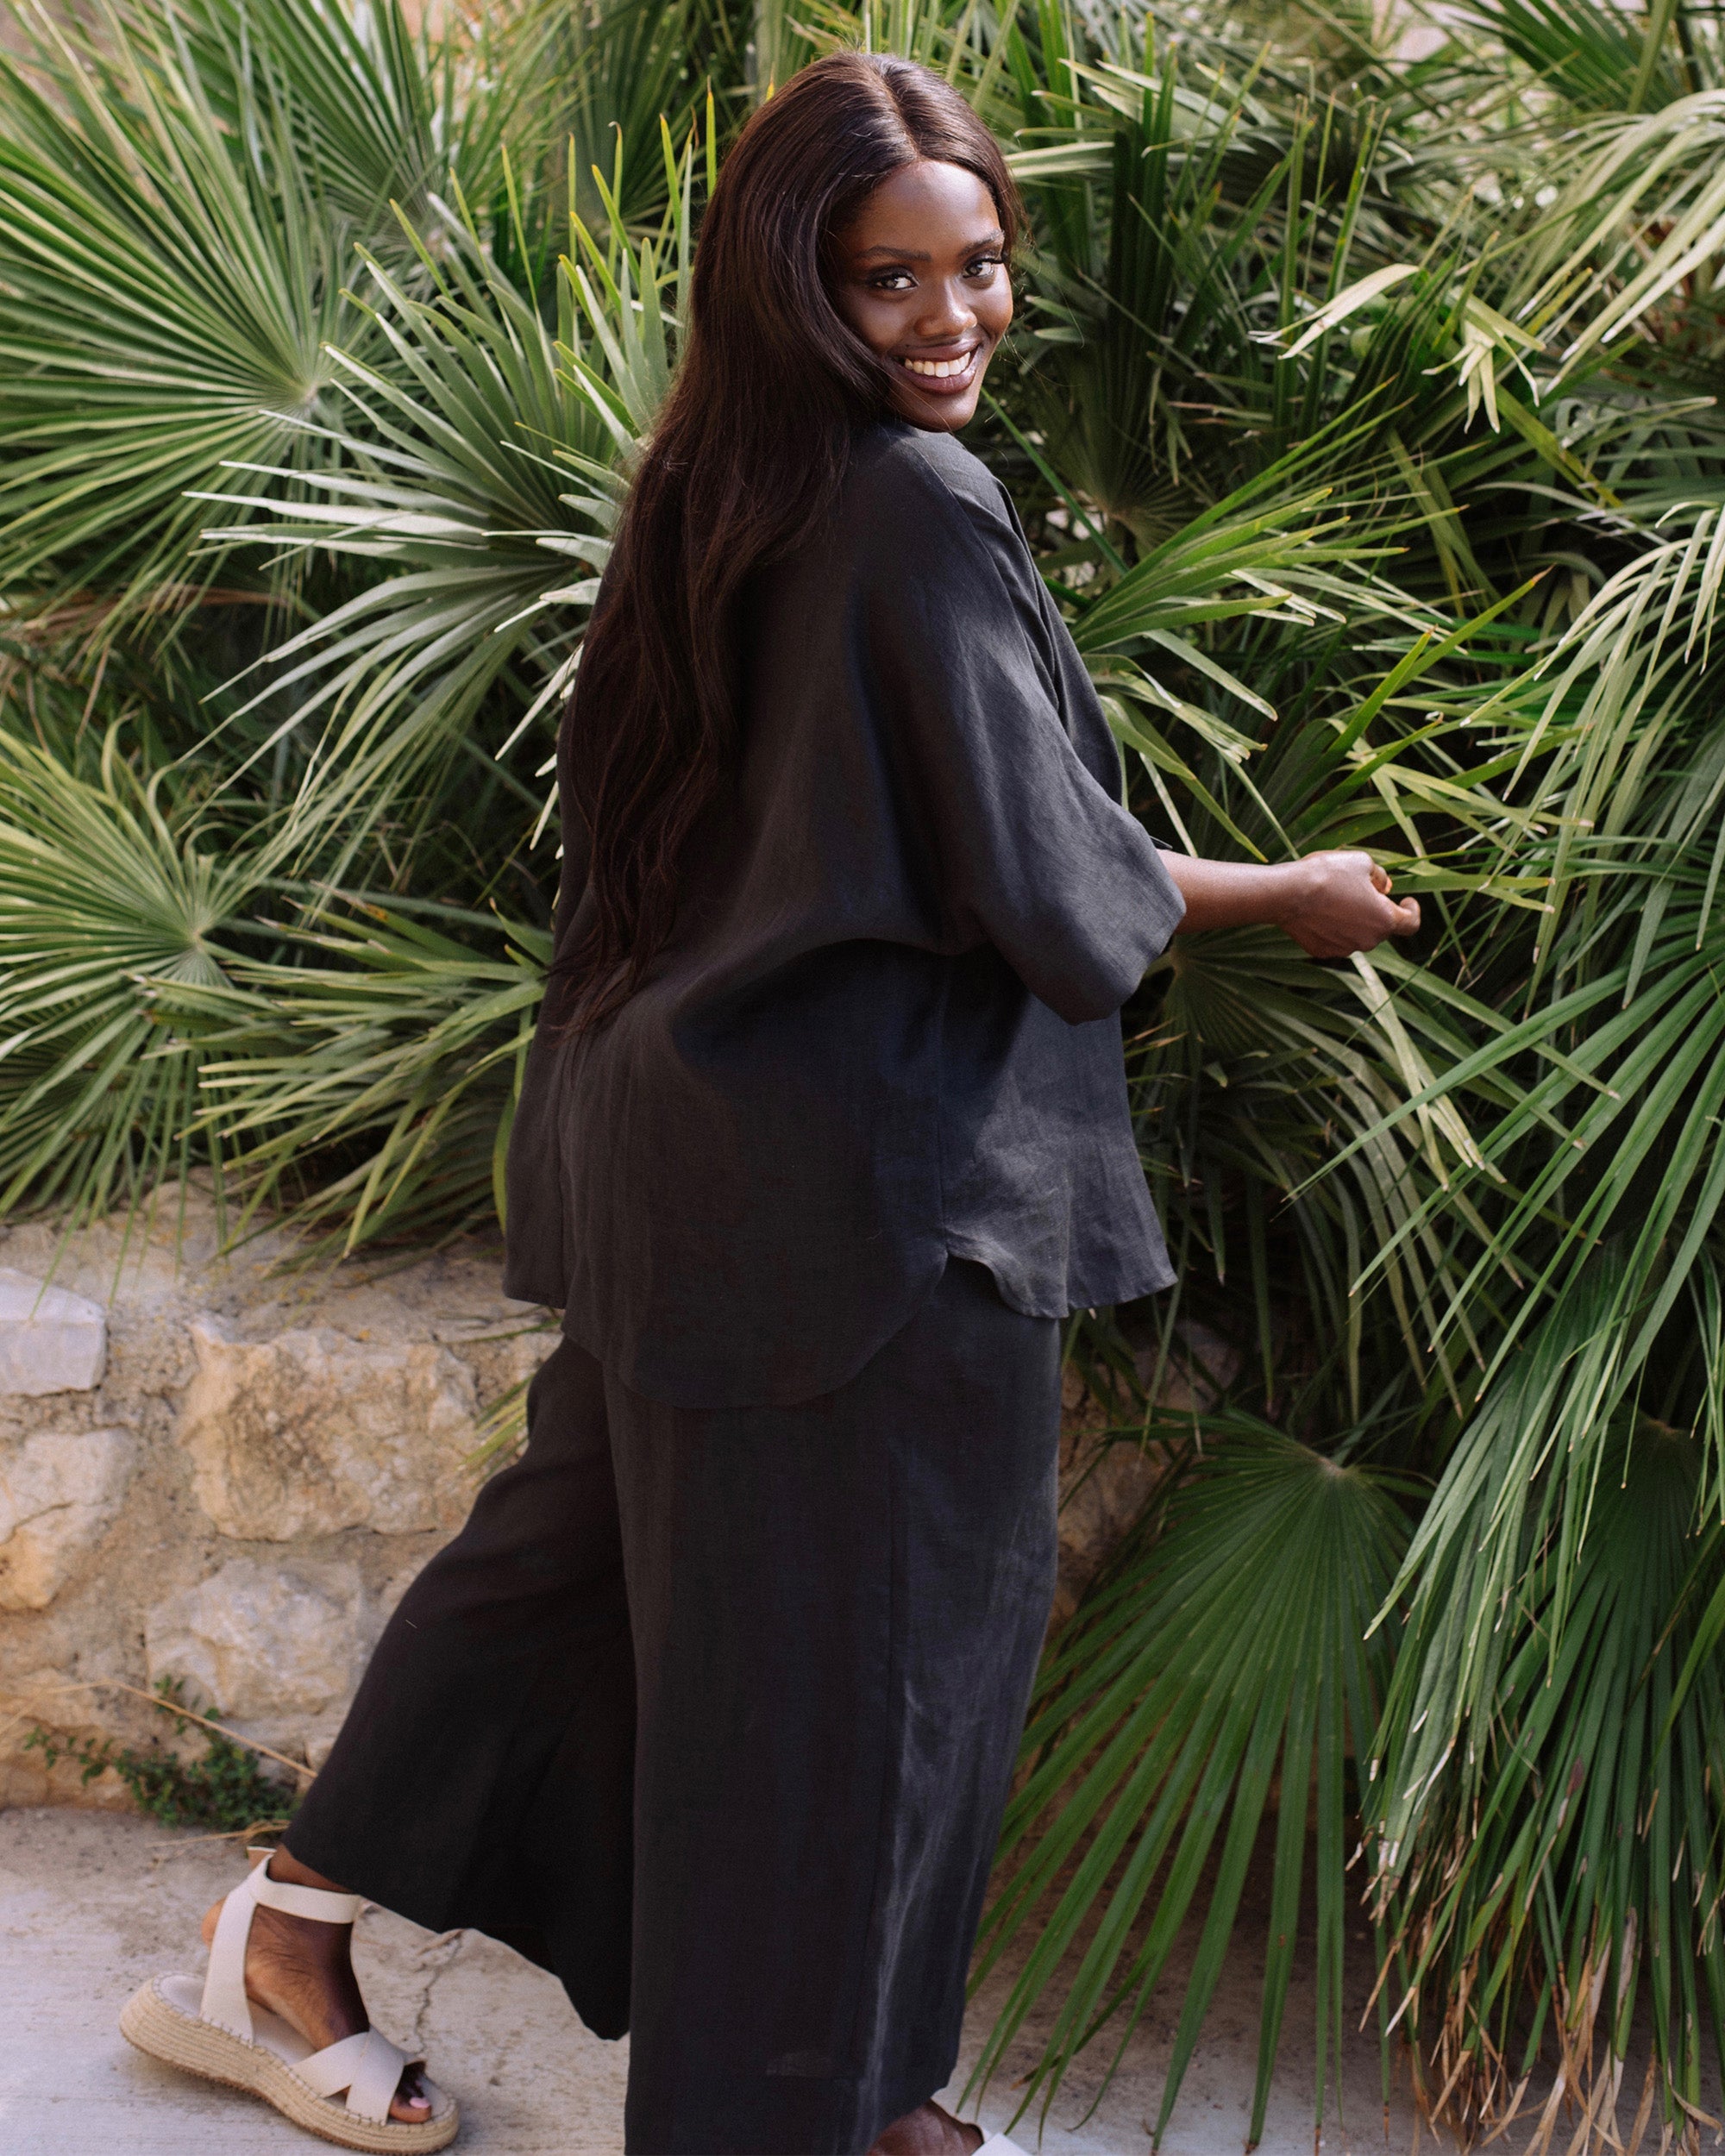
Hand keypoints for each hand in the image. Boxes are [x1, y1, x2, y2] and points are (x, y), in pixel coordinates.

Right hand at [1276, 850, 1419, 957]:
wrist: (1288, 893)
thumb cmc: (1328, 874)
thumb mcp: (1362, 862)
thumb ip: (1380, 876)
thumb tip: (1384, 887)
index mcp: (1385, 919)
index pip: (1411, 923)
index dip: (1412, 911)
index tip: (1407, 901)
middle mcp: (1369, 940)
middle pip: (1380, 926)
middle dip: (1375, 910)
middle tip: (1358, 888)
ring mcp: (1344, 949)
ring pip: (1356, 934)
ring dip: (1353, 919)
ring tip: (1333, 897)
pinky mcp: (1322, 951)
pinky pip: (1334, 939)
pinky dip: (1332, 928)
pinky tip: (1318, 911)